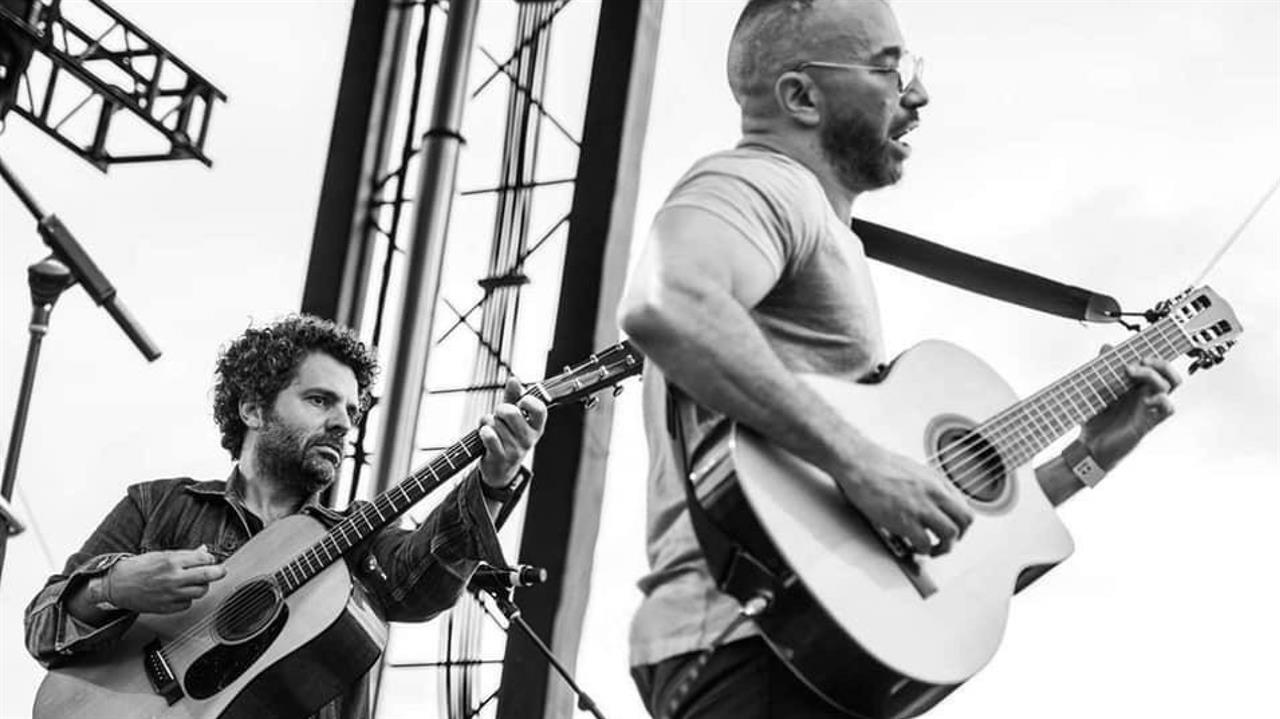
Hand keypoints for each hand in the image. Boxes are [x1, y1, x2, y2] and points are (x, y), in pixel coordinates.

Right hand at [107, 546, 226, 613]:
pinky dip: (188, 598)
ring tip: (196, 581)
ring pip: (201, 591)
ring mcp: (171, 594)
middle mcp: (174, 578)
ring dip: (202, 586)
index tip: (211, 560)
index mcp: (172, 561)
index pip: (205, 559)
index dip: (211, 559)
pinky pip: (188, 603)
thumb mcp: (161, 554)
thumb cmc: (137, 568)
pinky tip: (181, 592)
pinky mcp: (167, 607)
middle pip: (208, 576)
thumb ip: (185, 554)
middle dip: (219, 572)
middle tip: (221, 571)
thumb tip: (204, 551)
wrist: (116, 585)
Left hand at [478, 378, 547, 487]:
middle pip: (511, 412)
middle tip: (499, 415)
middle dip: (500, 409)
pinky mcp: (501, 458)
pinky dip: (483, 431)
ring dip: (488, 423)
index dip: (527, 401)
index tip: (520, 402)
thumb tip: (514, 379)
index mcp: (536, 428)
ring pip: (495, 424)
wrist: (500, 469)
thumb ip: (514, 397)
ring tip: (491, 430)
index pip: (540, 409)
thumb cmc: (507, 437)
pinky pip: (489, 436)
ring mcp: (516, 450)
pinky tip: (484, 434)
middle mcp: (529, 439)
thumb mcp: (513, 418)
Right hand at [836, 445, 973, 556]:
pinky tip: (912, 547)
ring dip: (943, 547)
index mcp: (936, 481)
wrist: (859, 463)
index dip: (960, 523)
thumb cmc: (878, 465)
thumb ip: (928, 487)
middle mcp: (934, 493)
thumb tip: (932, 502)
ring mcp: (921, 507)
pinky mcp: (905, 520)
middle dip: (958, 537)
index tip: (951, 530)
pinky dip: (921, 550)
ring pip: (950, 534)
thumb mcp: (914, 470)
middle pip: (965, 521)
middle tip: (946, 542)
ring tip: (931, 550)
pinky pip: (925, 543)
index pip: (964, 506)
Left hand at [1079, 352, 1180, 469]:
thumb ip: (1103, 369)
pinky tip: (1145, 399)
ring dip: (1154, 375)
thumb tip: (1107, 347)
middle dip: (1160, 363)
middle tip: (1141, 361)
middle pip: (1170, 374)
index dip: (1155, 356)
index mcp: (1135, 387)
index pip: (1156, 368)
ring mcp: (1149, 408)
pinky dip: (1162, 400)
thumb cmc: (1095, 420)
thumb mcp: (1095, 392)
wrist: (1089, 447)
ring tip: (1132, 373)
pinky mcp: (1148, 422)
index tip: (1140, 349)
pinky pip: (1168, 409)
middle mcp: (1145, 395)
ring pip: (1170, 386)